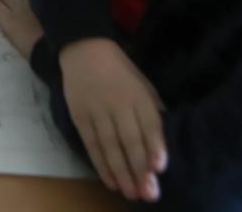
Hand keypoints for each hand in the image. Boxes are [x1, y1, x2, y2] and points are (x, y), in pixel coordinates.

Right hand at [59, 39, 167, 201]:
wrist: (83, 48)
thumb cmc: (120, 71)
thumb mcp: (143, 84)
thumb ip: (152, 110)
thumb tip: (162, 141)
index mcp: (138, 95)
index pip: (148, 124)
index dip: (154, 146)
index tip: (159, 168)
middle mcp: (117, 103)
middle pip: (129, 140)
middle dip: (139, 169)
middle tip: (148, 193)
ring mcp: (96, 110)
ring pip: (109, 146)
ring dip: (121, 172)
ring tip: (130, 193)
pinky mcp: (79, 115)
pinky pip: (91, 144)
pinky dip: (100, 164)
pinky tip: (110, 181)